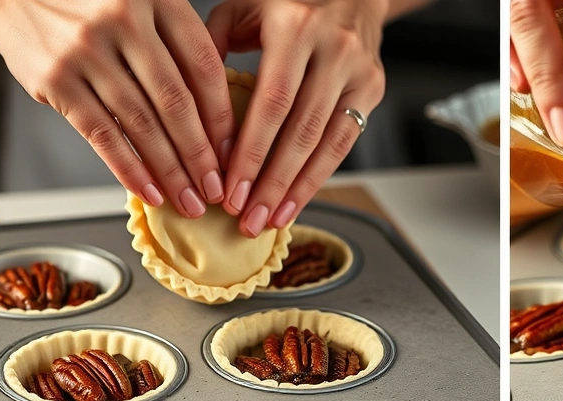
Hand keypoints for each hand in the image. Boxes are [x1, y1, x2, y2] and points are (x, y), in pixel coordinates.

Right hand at [0, 0, 235, 216]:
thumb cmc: (90, 4)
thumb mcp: (142, 7)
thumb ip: (175, 49)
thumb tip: (215, 120)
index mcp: (157, 2)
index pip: (203, 69)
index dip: (223, 118)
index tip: (233, 154)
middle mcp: (124, 22)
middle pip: (175, 102)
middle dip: (200, 156)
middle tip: (215, 189)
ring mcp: (87, 50)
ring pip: (141, 124)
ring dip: (170, 171)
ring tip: (188, 199)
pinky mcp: (56, 78)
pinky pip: (101, 134)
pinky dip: (128, 169)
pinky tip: (148, 190)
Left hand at [207, 0, 387, 237]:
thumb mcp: (243, 7)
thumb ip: (211, 49)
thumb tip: (189, 106)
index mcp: (295, 26)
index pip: (271, 102)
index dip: (250, 151)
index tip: (229, 188)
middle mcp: (333, 49)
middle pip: (300, 130)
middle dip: (271, 181)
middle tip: (246, 215)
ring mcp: (358, 71)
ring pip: (326, 143)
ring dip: (297, 188)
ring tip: (270, 218)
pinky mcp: (372, 88)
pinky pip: (344, 142)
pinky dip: (319, 176)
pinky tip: (297, 200)